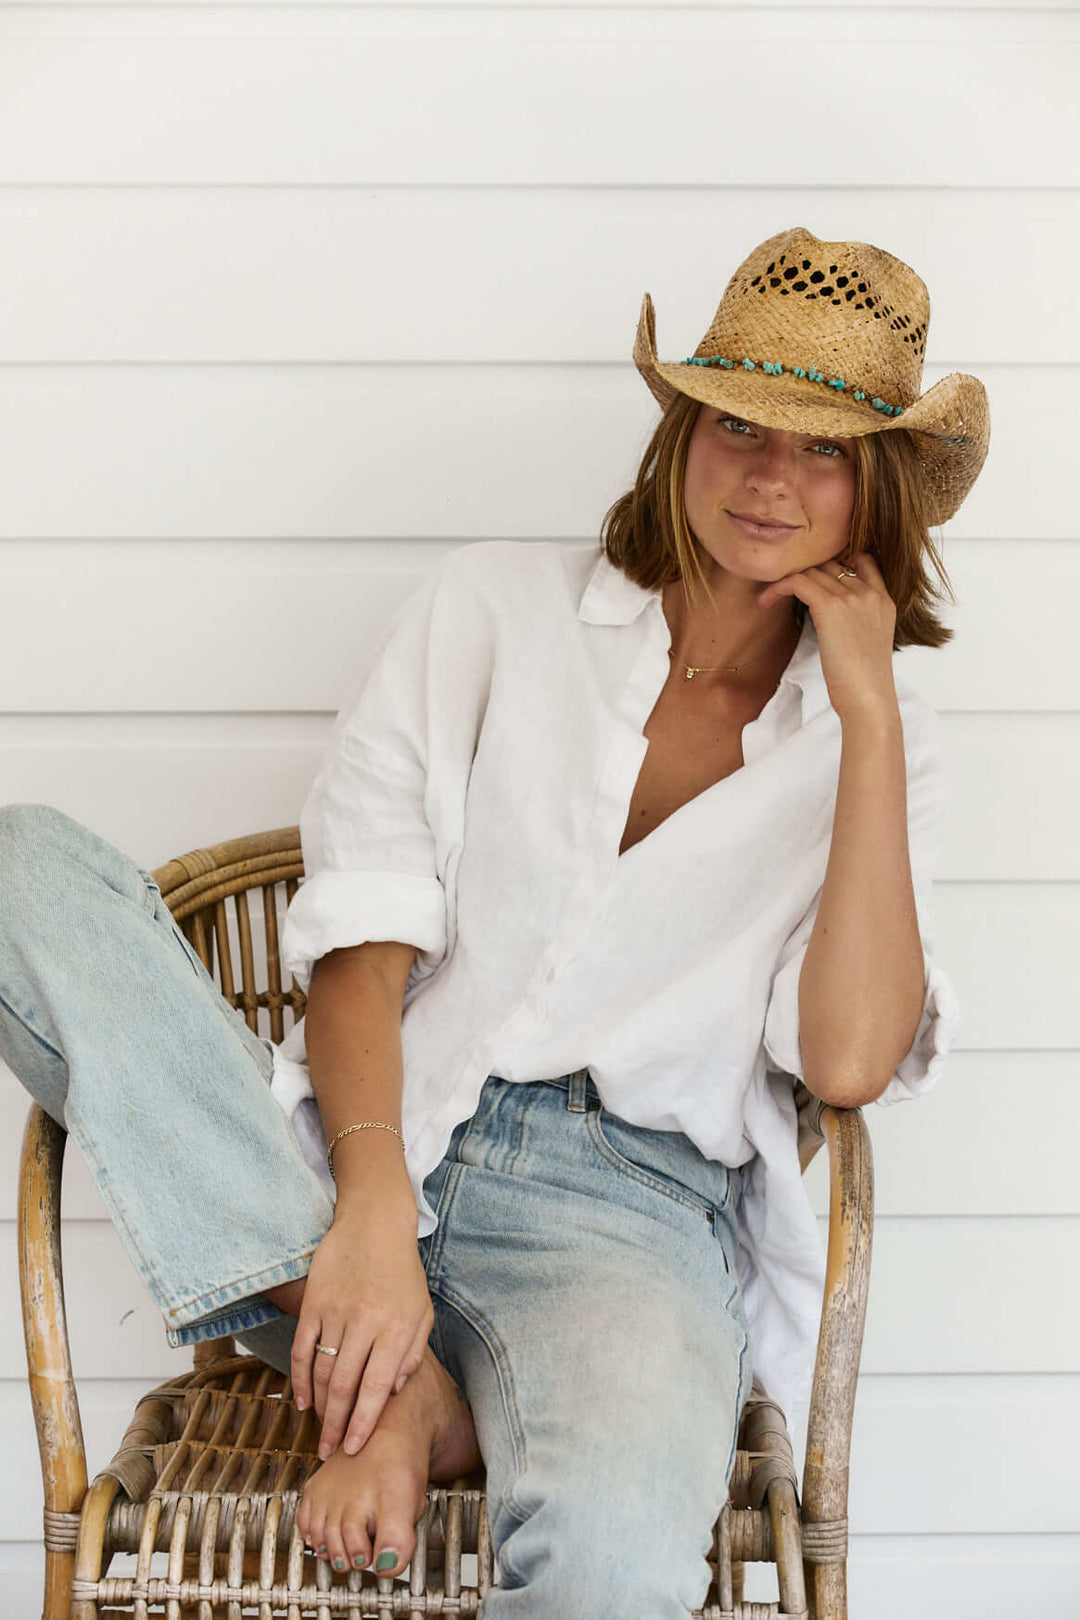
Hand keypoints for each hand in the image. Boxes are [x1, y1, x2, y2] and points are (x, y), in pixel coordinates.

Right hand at [291, 1202, 434, 1459]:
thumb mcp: (422, 1312)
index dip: (364, 1424)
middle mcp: (365, 1323)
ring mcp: (336, 1312)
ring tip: (321, 1430)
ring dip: (320, 1407)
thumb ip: (411, 1354)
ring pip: (323, 1372)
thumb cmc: (402, 1272)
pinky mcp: (314, 1302)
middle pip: (346, 1388)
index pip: (377, 1389)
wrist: (374, 1223)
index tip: (355, 1450)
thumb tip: (392, 1393)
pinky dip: (299, 1379)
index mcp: (396, 1328)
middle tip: (330, 1453)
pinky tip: (301, 1401)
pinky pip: (302, 1349)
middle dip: (337, 1427)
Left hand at [756, 549, 897, 722]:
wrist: (869, 700)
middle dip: (804, 571)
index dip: (836, 561)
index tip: (813, 577)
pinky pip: (798, 581)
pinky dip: (777, 588)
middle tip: (783, 587)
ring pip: (811, 570)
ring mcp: (852, 597)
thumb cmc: (864, 682)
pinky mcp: (830, 607)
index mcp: (884, 600)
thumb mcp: (868, 643)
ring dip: (786, 580)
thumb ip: (857, 621)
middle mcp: (870, 593)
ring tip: (768, 596)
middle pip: (830, 563)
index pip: (863, 560)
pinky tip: (765, 602)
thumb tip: (832, 618)